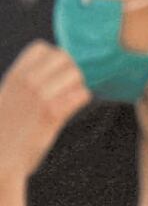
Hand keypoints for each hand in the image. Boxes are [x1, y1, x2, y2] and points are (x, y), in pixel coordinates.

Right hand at [0, 41, 90, 179]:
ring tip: (69, 99)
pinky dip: (81, 99)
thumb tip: (50, 73)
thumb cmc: (6, 129)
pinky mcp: (53, 114)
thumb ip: (26, 81)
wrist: (1, 158)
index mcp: (15, 75)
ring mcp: (41, 97)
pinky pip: (81, 94)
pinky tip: (72, 108)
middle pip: (63, 57)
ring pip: (76, 73)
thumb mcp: (8, 96)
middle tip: (68, 87)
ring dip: (78, 85)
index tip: (55, 74)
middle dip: (70, 70)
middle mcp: (28, 82)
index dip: (55, 58)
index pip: (42, 47)